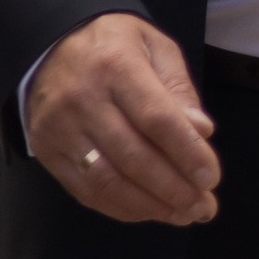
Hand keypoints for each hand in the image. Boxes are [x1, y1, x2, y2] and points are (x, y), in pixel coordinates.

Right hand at [28, 13, 220, 226]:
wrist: (50, 44)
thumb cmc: (114, 45)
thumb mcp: (155, 47)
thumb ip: (179, 88)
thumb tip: (201, 132)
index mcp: (116, 66)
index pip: (156, 119)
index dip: (187, 153)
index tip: (211, 179)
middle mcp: (83, 99)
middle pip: (133, 156)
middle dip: (174, 189)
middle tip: (204, 207)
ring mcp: (60, 128)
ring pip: (108, 180)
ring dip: (150, 206)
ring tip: (183, 215)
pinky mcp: (46, 150)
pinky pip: (85, 190)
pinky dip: (120, 208)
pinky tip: (148, 211)